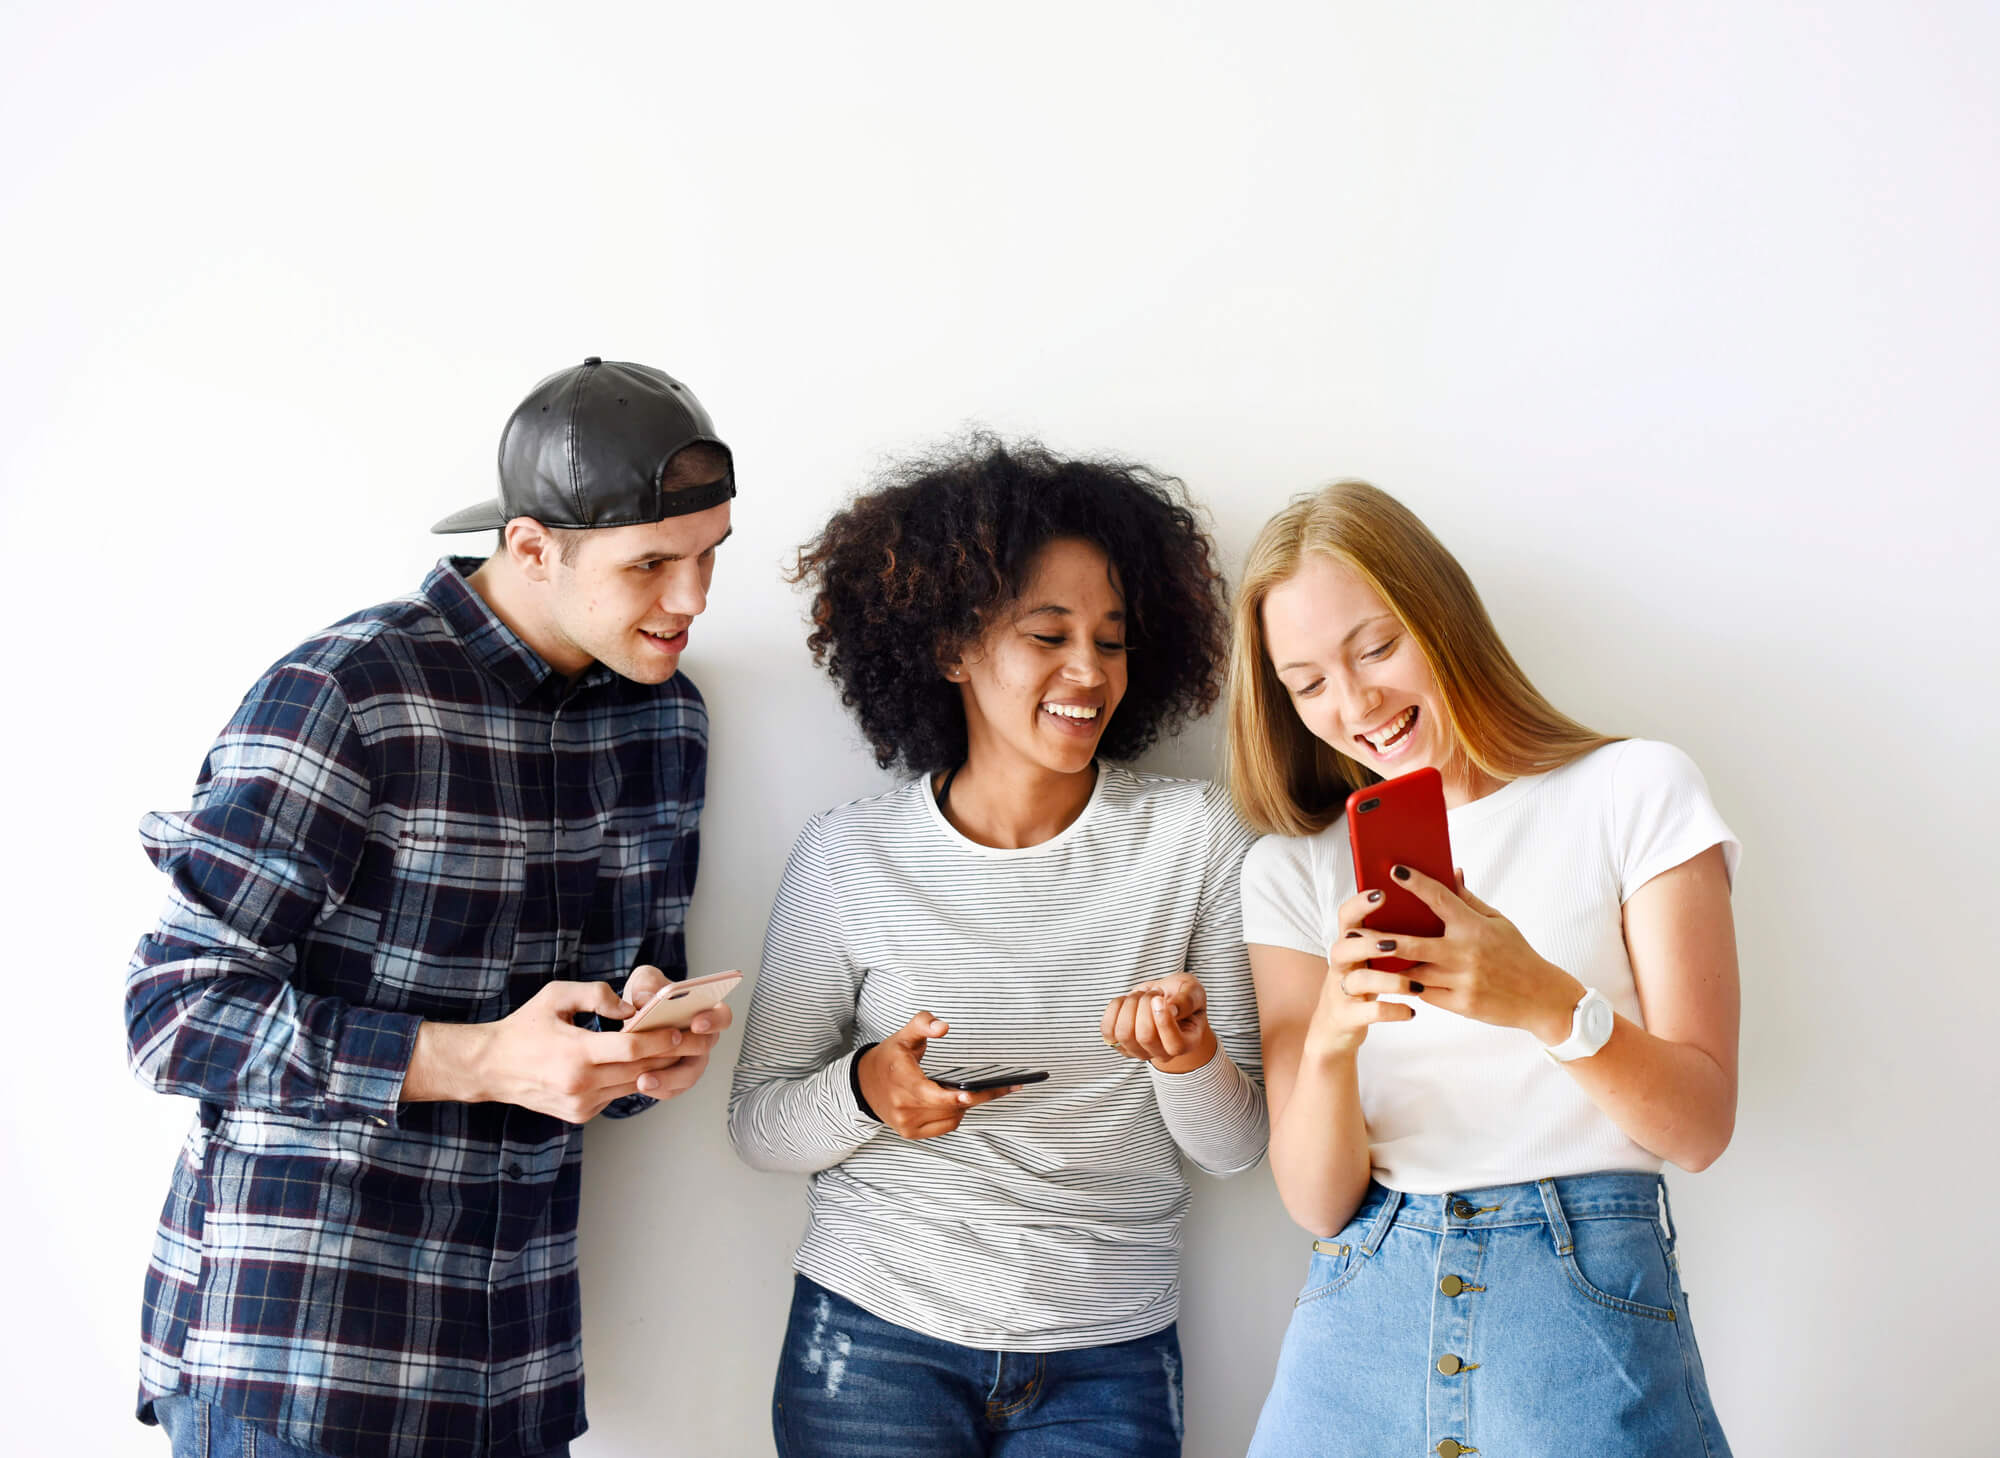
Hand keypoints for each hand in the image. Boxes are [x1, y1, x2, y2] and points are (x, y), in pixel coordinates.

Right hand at [405, 979, 712, 1122]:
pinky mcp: (580, 1114)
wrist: (491, 1068)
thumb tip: (630, 1008)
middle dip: (671, 1054)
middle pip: (640, 1069)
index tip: (682, 1030)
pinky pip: (616, 1094)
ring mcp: (581, 1104)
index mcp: (575, 1054)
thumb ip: (595, 995)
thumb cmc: (524, 1027)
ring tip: (678, 1049)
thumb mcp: (555, 996)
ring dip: (656, 1068)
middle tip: (696, 1039)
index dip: (662, 1039)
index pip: (632, 1048)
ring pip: (632, 1085)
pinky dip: (631, 1079)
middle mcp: (580, 1084)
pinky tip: (645, 1063)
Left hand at [619, 965, 733, 1099]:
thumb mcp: (644, 981)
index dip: (714, 1020)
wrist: (629, 1022)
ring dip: (668, 1078)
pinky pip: (671, 1089)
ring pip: (688, 1075)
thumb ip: (648, 982)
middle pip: (704, 1048)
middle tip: (665, 1048)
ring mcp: (690, 1062)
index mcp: (704, 1011)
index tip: (696, 1022)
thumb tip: (649, 998)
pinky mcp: (675, 1080)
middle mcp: (703, 1039)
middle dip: (685, 1049)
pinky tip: (639, 1084)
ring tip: (644, 1079)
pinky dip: (656, 1088)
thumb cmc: (645, 997)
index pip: (722, 1016)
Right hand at [857, 1011, 1016, 1139]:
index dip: (955, 1096)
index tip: (974, 1093)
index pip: (932, 1094)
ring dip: (966, 1104)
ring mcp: (906, 1123)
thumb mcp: (904, 1035)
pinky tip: (961, 1101)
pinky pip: (945, 1126)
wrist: (864, 1084)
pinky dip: (956, 1114)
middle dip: (979, 1095)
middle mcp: (903, 1106)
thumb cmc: (890, 1057)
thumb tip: (944, 1027)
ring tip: (981, 1089)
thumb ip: (924, 1024)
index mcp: (901, 1079)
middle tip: (1006, 1085)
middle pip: (951, 1106)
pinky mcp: (910, 1133)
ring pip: (951, 1118)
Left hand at [1100, 972, 1217, 1072]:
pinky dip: (1114, 1008)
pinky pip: (1107, 1030)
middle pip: (1145, 1037)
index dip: (1164, 1022)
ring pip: (1124, 1033)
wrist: (1164, 997)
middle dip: (1145, 1005)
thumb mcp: (1193, 990)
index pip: (1175, 1045)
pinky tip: (1126, 1000)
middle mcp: (1162, 1054)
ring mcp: (1139, 1051)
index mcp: (1187, 1043)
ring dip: (1130, 1005)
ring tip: (1141, 995)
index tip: (1158, 999)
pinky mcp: (1119, 1043)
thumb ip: (1187, 999)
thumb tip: (1170, 1009)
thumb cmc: (1182, 995)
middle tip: (1154, 992)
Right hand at [1309, 888, 1421, 1059]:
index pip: (1346, 917)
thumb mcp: (1371, 958)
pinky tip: (1411, 1011)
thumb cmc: (1365, 983)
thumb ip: (1392, 933)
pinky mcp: (1347, 1016)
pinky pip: (1367, 1013)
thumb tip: (1422, 900)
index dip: (1360, 904)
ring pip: (1358, 981)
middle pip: (1344, 947)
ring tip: (1416, 985)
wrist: (1335, 1029)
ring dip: (1388, 981)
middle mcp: (1341, 965)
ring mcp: (1341, 991)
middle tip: (1394, 944)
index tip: (1382, 894)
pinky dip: (1391, 1011)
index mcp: (1349, 945)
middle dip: (1368, 943)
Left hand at [1372, 866, 1584, 1041]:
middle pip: (1412, 944)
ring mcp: (1461, 981)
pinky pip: (1424, 994)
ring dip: (1386, 967)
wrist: (1541, 998)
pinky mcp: (1460, 1005)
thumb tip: (1451, 870)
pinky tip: (1387, 979)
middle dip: (1380, 940)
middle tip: (1352, 935)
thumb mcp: (1498, 921)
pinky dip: (1407, 986)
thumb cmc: (1517, 954)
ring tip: (1361, 958)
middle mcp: (1465, 953)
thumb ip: (1468, 899)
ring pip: (1412, 973)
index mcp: (1474, 927)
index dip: (1416, 882)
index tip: (1393, 870)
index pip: (1440, 898)